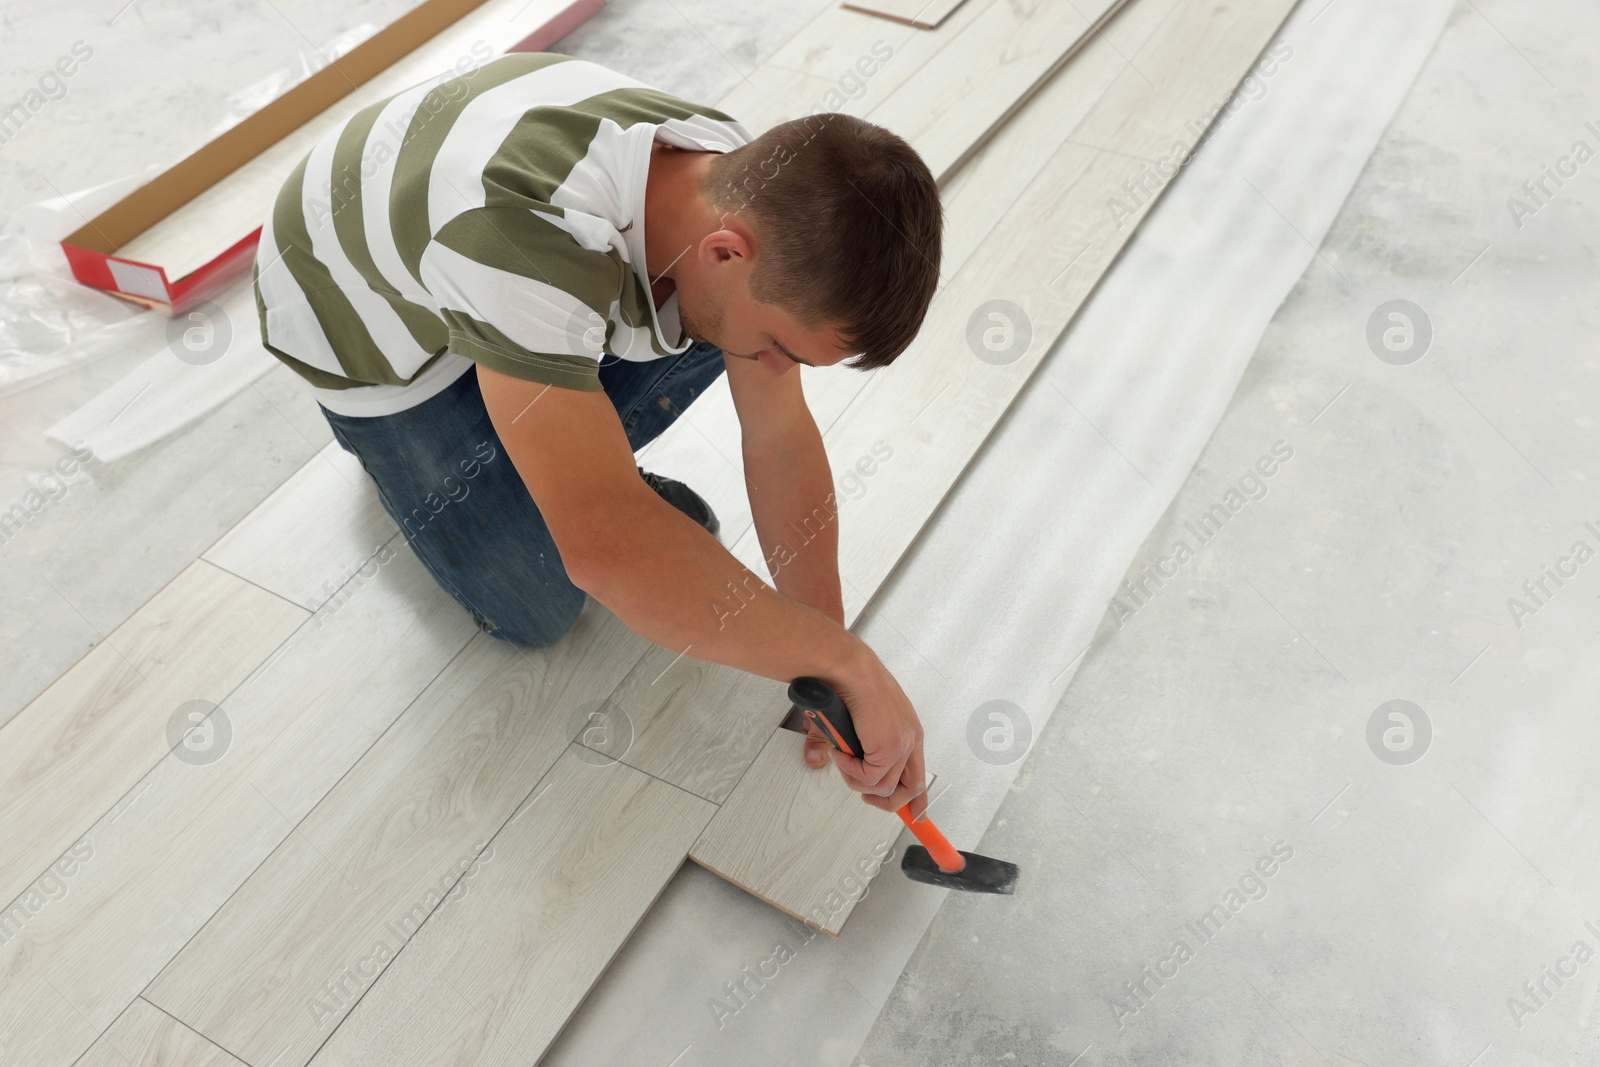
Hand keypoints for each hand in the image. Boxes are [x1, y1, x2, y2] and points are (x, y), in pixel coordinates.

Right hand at [823, 647, 928, 819]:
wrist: (846, 668)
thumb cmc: (848, 683)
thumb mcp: (846, 722)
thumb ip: (836, 746)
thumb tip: (816, 761)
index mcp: (907, 731)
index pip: (919, 774)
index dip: (918, 800)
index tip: (917, 815)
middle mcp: (909, 738)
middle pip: (910, 789)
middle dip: (886, 802)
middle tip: (865, 796)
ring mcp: (901, 744)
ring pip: (883, 787)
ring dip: (856, 780)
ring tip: (842, 758)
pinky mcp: (888, 747)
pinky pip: (868, 778)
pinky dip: (849, 770)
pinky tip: (841, 751)